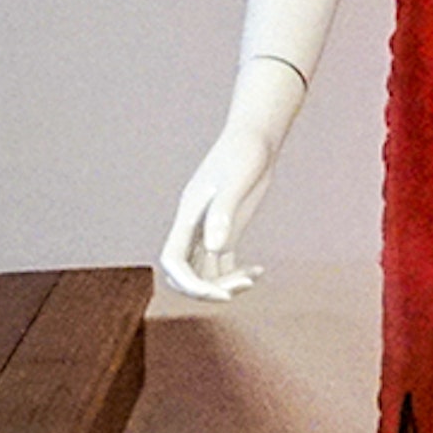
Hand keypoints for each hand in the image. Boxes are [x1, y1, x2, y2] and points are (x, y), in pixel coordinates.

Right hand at [156, 59, 308, 301]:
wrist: (256, 139)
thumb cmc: (245, 153)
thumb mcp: (237, 180)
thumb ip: (223, 212)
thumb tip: (214, 248)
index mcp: (189, 215)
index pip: (174, 260)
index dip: (190, 283)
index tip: (220, 294)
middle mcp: (195, 226)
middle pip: (185, 272)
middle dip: (206, 289)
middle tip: (240, 288)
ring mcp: (210, 229)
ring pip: (205, 270)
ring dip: (225, 283)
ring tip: (253, 278)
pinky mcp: (227, 228)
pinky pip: (222, 262)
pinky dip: (237, 273)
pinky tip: (259, 272)